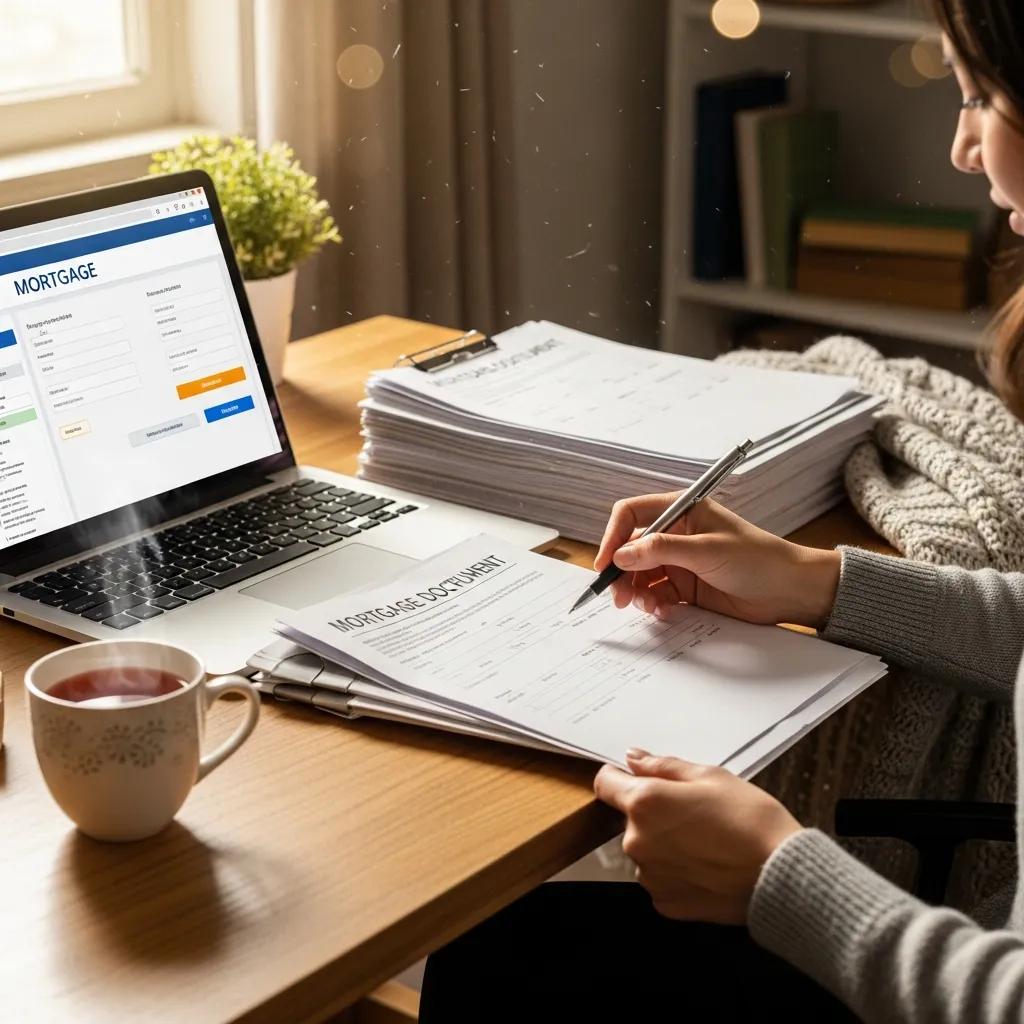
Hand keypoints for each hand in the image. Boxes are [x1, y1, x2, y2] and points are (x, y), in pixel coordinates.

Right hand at [594, 494, 839, 627]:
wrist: (790, 591)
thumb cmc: (758, 559)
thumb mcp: (707, 550)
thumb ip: (662, 550)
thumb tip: (621, 555)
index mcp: (682, 510)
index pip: (632, 514)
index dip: (613, 537)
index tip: (605, 564)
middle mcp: (676, 533)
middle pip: (631, 549)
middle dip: (621, 573)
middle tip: (618, 597)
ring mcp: (680, 561)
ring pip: (640, 575)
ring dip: (636, 592)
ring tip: (647, 607)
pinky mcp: (686, 586)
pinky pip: (656, 594)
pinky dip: (654, 604)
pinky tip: (665, 611)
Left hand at [594, 750, 800, 924]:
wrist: (782, 877)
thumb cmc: (751, 822)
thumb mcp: (711, 776)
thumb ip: (664, 766)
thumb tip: (634, 758)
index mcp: (645, 804)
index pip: (605, 783)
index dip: (619, 777)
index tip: (634, 778)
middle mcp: (637, 841)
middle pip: (631, 818)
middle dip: (654, 813)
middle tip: (695, 812)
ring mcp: (649, 876)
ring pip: (646, 849)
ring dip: (664, 843)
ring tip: (706, 842)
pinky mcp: (665, 903)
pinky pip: (661, 878)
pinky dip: (677, 871)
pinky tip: (706, 865)